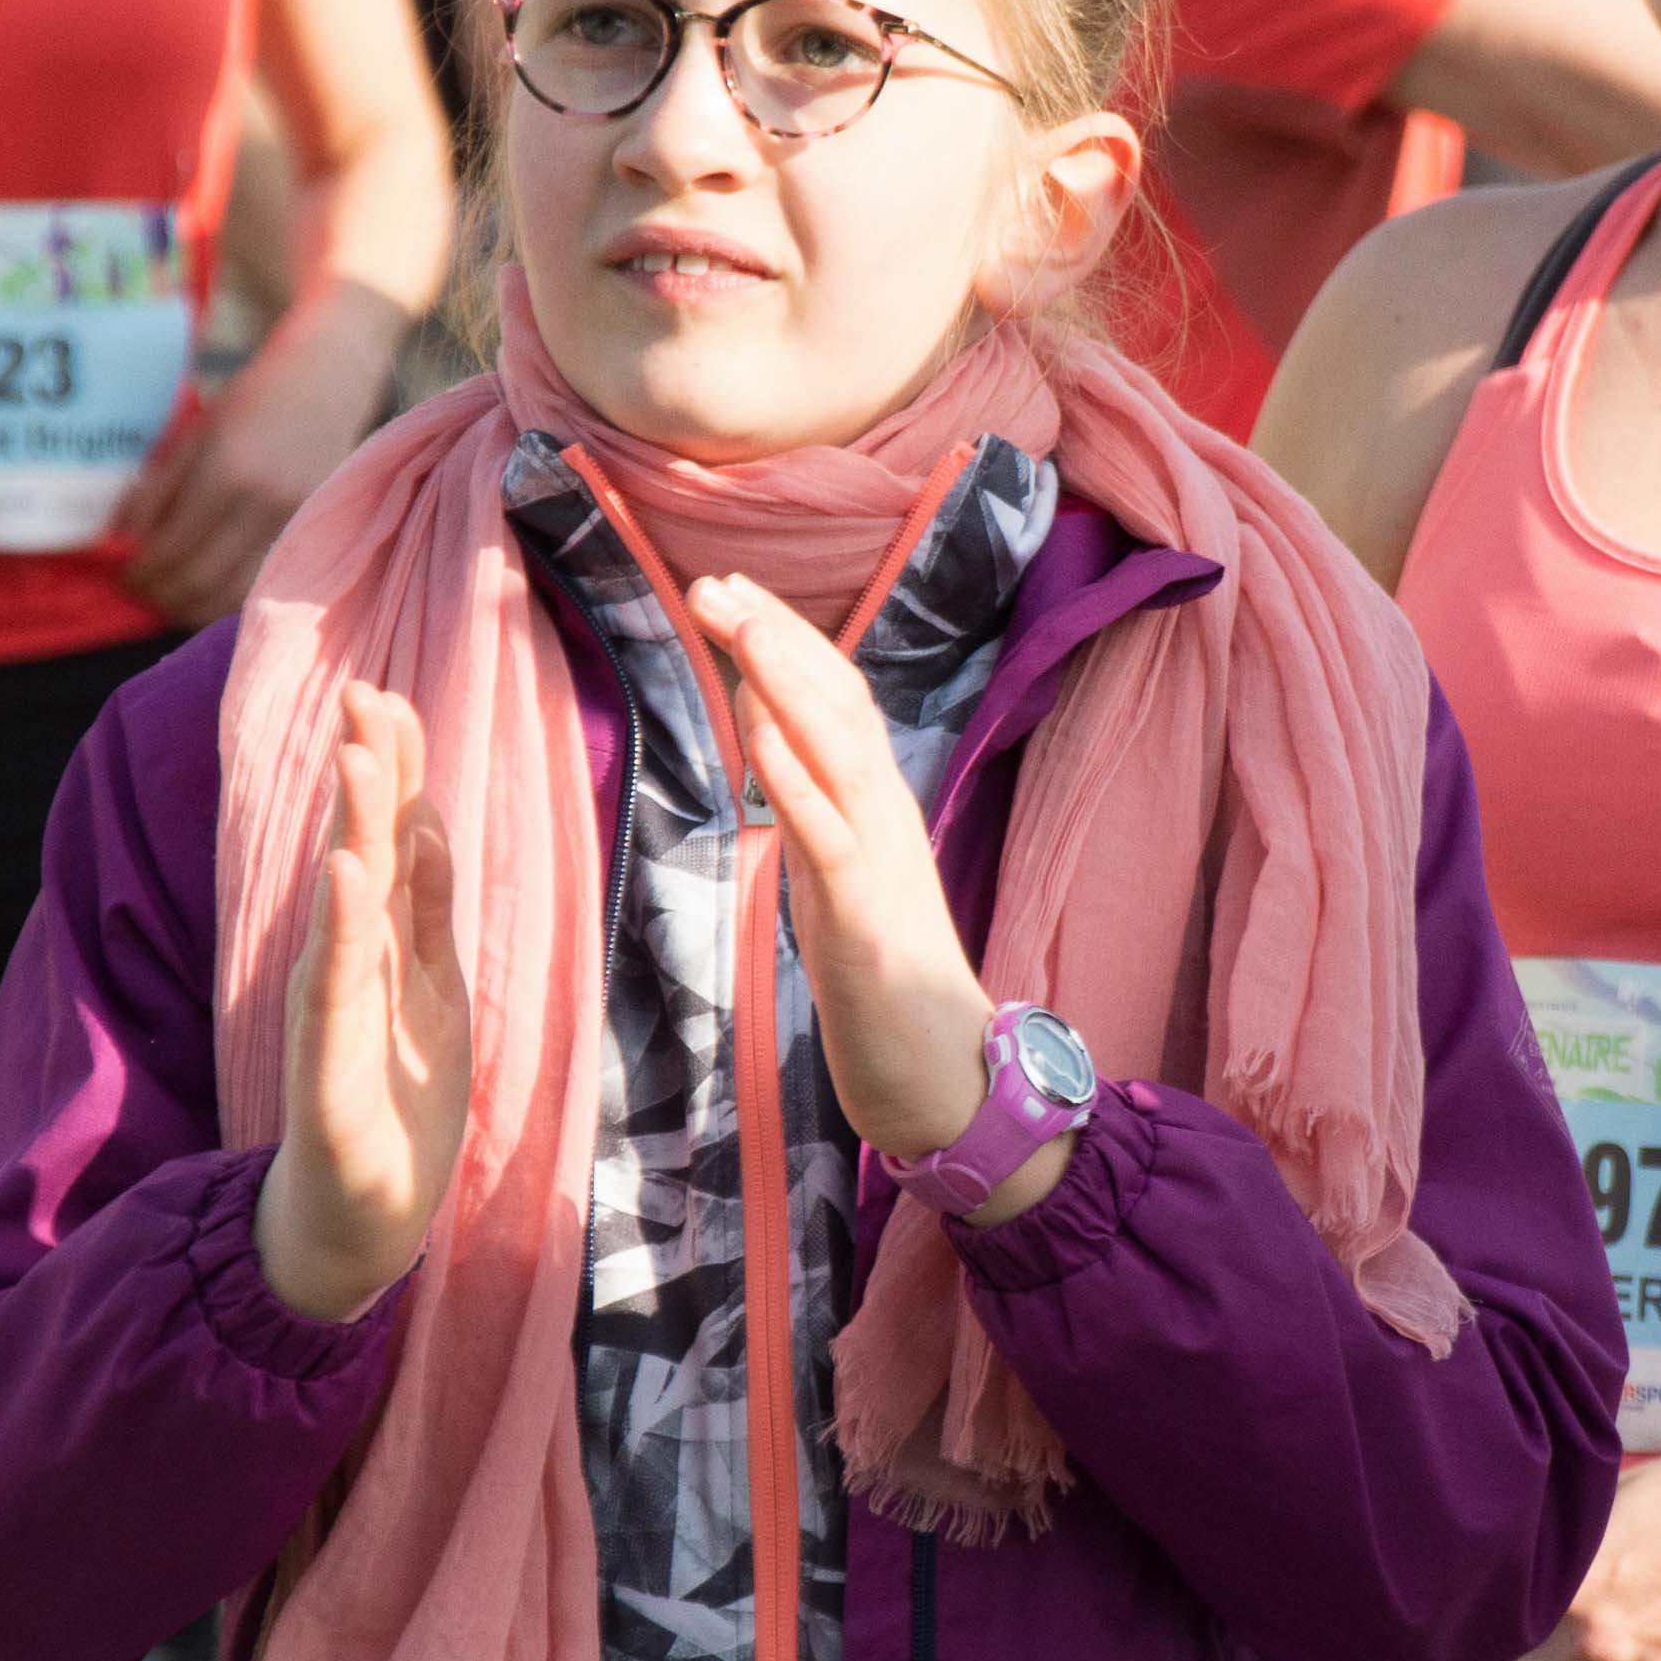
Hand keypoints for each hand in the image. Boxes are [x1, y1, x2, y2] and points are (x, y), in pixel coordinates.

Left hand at [115, 283, 410, 625]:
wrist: (325, 383)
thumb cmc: (252, 400)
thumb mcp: (195, 433)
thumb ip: (157, 488)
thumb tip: (123, 539)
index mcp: (225, 473)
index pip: (170, 549)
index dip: (139, 572)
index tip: (120, 576)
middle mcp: (262, 505)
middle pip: (198, 580)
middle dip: (158, 594)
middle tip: (136, 591)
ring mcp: (293, 525)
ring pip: (232, 594)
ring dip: (191, 606)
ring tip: (166, 598)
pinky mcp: (313, 535)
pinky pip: (262, 584)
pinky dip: (228, 597)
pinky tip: (206, 592)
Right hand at [252, 681, 469, 1321]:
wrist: (361, 1218)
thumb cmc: (395, 1103)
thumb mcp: (434, 991)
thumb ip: (426, 909)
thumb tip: (426, 819)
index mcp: (388, 944)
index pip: (396, 839)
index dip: (397, 770)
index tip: (392, 693)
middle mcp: (354, 962)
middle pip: (367, 851)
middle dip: (370, 773)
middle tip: (365, 690)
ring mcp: (338, 1008)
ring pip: (348, 904)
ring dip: (352, 828)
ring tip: (355, 755)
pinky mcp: (329, 1063)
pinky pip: (336, 984)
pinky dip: (341, 927)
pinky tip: (343, 872)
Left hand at [681, 573, 1068, 1215]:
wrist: (945, 1080)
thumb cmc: (889, 990)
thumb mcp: (838, 881)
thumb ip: (810, 811)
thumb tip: (769, 740)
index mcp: (879, 811)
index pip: (836, 703)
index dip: (786, 643)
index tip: (731, 592)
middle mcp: (888, 818)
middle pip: (838, 702)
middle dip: (777, 637)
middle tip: (715, 580)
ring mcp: (882, 861)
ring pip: (838, 748)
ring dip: (786, 678)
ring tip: (738, 620)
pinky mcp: (867, 916)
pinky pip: (828, 831)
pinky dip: (793, 774)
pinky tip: (758, 727)